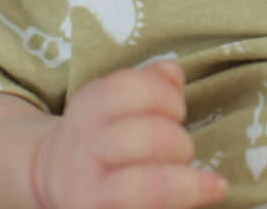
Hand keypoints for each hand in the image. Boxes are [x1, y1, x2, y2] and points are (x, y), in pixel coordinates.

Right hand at [29, 61, 226, 208]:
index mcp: (91, 106)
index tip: (176, 111)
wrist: (53, 182)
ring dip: (182, 177)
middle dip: (179, 141)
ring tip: (186, 175)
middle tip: (179, 150)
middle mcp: (85, 147)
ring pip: (151, 183)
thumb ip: (151, 82)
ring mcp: (88, 190)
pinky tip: (213, 188)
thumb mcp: (117, 102)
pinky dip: (188, 195)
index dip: (167, 96)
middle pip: (151, 136)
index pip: (132, 88)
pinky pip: (146, 205)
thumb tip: (171, 71)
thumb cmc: (104, 138)